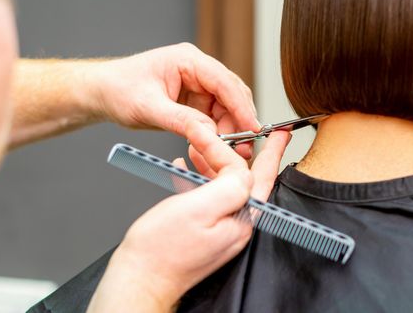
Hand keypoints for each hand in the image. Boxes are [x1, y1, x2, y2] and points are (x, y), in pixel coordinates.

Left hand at [87, 43, 259, 157]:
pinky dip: (217, 133)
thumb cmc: (119, 90)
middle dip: (239, 122)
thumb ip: (181, 120)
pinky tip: (212, 147)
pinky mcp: (193, 100)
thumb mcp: (148, 107)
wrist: (102, 94)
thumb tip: (211, 133)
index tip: (253, 129)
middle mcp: (197, 69)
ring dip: (229, 130)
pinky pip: (214, 117)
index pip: (225, 82)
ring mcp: (196, 85)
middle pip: (231, 95)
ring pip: (226, 108)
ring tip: (227, 152)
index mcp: (188, 60)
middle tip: (242, 148)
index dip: (242, 107)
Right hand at [87, 121, 289, 311]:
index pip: (256, 176)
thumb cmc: (161, 250)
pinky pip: (206, 197)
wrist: (140, 279)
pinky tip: (182, 169)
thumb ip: (229, 187)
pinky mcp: (204, 231)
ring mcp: (220, 229)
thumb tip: (244, 171)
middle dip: (235, 152)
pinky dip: (196, 179)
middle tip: (243, 133)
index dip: (262, 150)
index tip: (272, 133)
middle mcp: (235, 225)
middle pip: (243, 179)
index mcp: (240, 219)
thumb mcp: (198, 208)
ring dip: (211, 163)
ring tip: (198, 147)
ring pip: (223, 186)